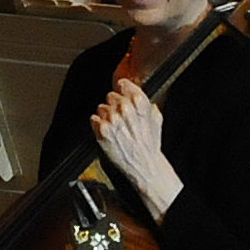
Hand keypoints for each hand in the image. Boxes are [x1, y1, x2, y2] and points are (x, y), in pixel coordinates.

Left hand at [90, 82, 179, 212]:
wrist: (144, 164)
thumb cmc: (150, 144)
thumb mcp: (156, 119)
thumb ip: (145, 103)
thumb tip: (136, 92)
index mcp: (139, 103)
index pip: (123, 85)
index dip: (122, 89)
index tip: (121, 92)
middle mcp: (125, 109)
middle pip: (110, 96)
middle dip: (114, 105)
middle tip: (120, 117)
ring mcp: (112, 120)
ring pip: (101, 108)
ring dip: (106, 115)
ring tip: (116, 127)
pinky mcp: (102, 131)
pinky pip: (94, 119)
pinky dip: (98, 125)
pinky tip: (108, 132)